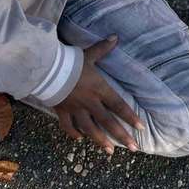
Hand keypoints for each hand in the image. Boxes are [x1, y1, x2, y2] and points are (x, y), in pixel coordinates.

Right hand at [52, 34, 143, 154]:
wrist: (48, 70)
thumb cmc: (71, 62)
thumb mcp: (89, 54)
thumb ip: (103, 48)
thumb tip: (115, 37)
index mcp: (99, 89)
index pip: (119, 105)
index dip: (130, 117)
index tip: (141, 128)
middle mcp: (90, 102)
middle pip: (108, 122)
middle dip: (122, 136)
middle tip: (133, 148)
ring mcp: (76, 109)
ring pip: (91, 129)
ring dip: (101, 141)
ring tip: (110, 152)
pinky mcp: (62, 112)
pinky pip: (69, 127)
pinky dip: (74, 134)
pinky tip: (79, 139)